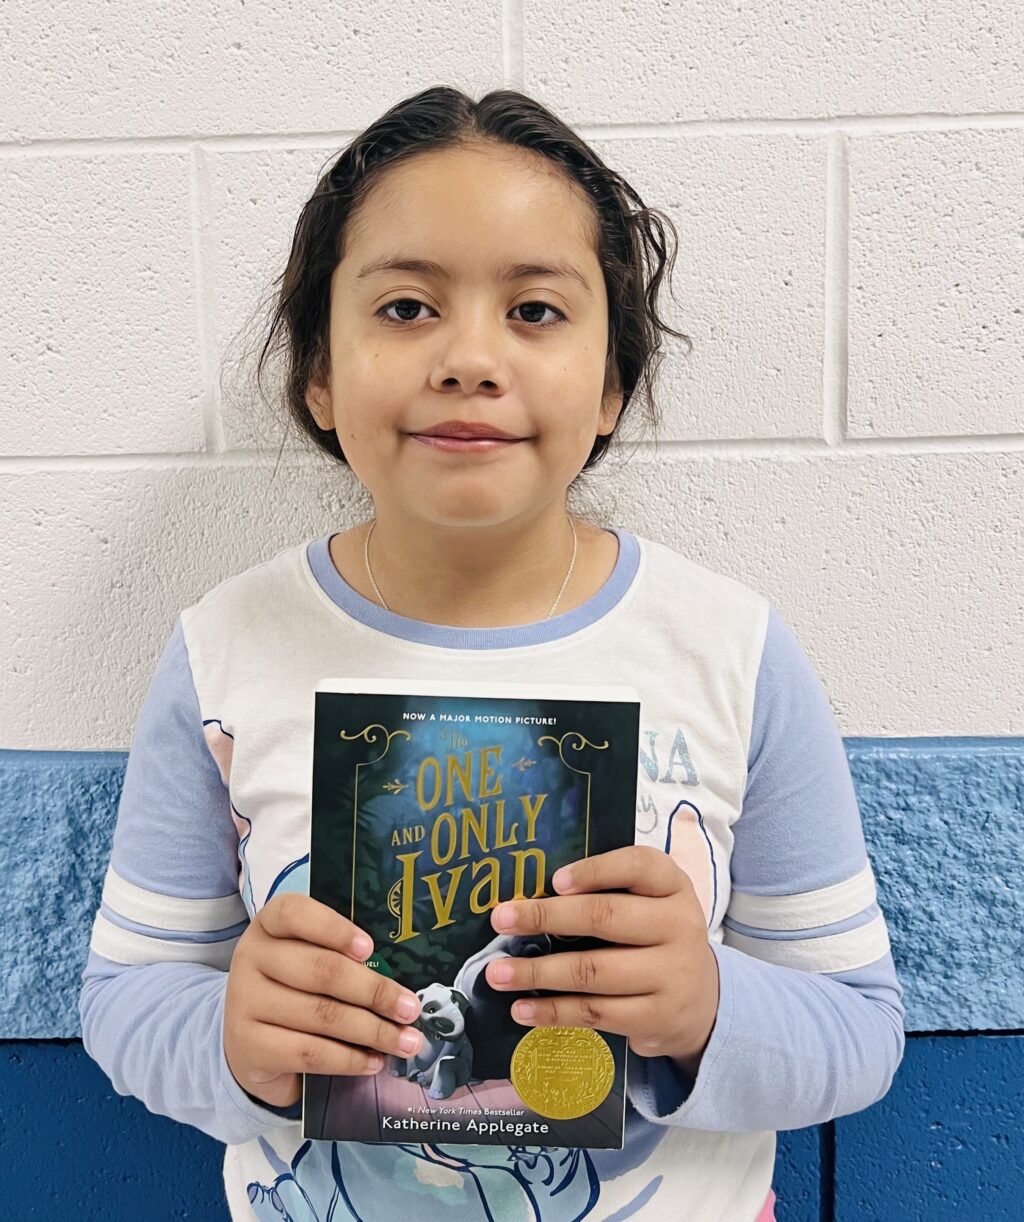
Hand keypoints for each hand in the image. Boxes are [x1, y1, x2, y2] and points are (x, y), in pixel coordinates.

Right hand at [223, 892, 424, 1110]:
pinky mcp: (249, 1045)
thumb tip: (399, 984)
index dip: (335, 929)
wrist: (249, 1039)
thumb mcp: (308, 958)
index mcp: (270, 924)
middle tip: (409, 1009)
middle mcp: (252, 956)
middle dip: (374, 991)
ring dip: (372, 1031)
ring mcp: (244, 1001)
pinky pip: (309, 1053)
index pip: (296, 913)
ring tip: (405, 1040)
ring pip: (321, 1015)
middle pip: (321, 970)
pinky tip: (373, 1060)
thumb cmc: (294, 986)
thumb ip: (343, 958)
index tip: (370, 948)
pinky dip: (349, 1059)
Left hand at [484, 845, 719, 1075]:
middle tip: (502, 919)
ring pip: (593, 971)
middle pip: (605, 917)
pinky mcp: (655, 1018)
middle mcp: (678, 926)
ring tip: (497, 972)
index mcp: (673, 887)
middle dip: (546, 917)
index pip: (638, 866)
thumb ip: (609, 891)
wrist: (702, 1002)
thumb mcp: (650, 902)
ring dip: (537, 971)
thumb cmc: (656, 938)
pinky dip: (552, 1011)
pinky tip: (522, 1008)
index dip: (595, 870)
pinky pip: (594, 1012)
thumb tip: (533, 894)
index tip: (555, 880)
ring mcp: (670, 975)